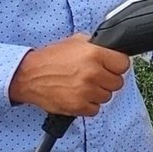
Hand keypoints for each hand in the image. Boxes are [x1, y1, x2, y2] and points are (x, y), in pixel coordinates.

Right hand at [9, 33, 129, 115]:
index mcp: (94, 54)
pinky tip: (78, 96)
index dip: (117, 65)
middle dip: (108, 80)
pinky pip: (95, 110)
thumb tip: (111, 49)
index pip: (124, 64)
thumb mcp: (75, 41)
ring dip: (98, 93)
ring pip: (107, 97)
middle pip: (118, 82)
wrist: (28, 75)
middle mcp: (92, 73)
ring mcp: (86, 91)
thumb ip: (96, 45)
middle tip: (95, 76)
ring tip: (83, 86)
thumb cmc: (50, 58)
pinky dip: (88, 105)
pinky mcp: (78, 106)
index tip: (111, 66)